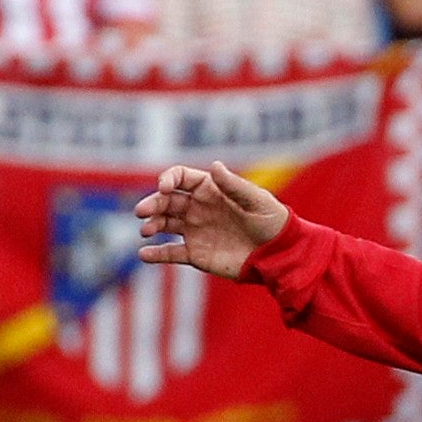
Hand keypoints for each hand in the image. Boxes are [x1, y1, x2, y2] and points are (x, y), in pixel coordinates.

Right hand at [137, 160, 292, 279]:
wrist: (279, 254)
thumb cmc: (272, 221)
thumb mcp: (256, 200)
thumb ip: (233, 185)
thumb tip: (214, 166)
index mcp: (210, 189)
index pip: (180, 177)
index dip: (168, 179)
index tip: (164, 188)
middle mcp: (198, 208)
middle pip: (167, 201)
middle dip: (152, 203)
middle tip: (142, 211)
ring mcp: (195, 231)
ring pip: (164, 223)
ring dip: (151, 224)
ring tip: (145, 230)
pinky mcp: (196, 254)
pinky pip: (171, 253)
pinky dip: (156, 254)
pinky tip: (144, 254)